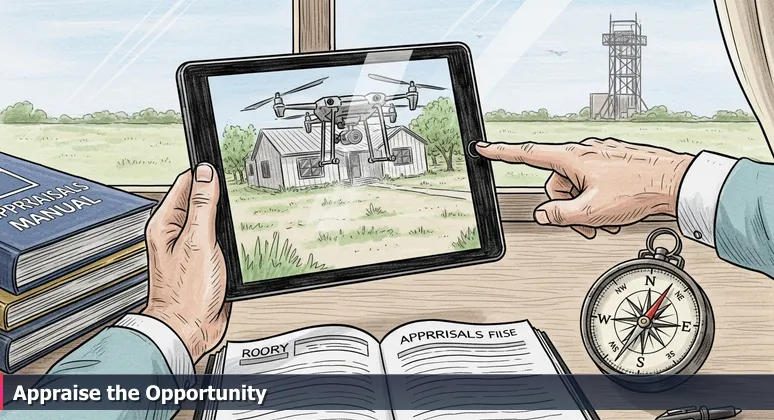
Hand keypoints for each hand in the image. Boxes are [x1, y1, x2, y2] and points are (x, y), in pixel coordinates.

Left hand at [143, 163, 229, 362]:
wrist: (190, 328)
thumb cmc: (186, 292)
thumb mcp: (197, 241)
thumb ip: (202, 205)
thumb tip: (205, 173)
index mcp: (165, 223)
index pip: (186, 183)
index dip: (206, 173)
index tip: (226, 165)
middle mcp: (175, 232)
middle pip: (200, 199)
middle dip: (219, 194)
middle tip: (238, 188)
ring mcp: (190, 246)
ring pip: (212, 219)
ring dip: (226, 217)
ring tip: (240, 210)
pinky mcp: (204, 259)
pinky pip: (219, 238)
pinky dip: (229, 235)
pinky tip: (239, 235)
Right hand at [475, 138, 693, 238]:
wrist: (677, 182)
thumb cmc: (637, 190)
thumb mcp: (590, 212)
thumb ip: (559, 215)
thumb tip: (543, 214)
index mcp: (572, 159)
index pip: (528, 155)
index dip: (502, 153)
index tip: (483, 148)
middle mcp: (584, 154)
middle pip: (557, 184)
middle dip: (567, 207)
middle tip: (585, 224)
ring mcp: (600, 158)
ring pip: (577, 188)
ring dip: (586, 209)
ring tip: (605, 221)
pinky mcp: (614, 165)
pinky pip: (595, 186)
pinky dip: (600, 202)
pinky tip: (614, 213)